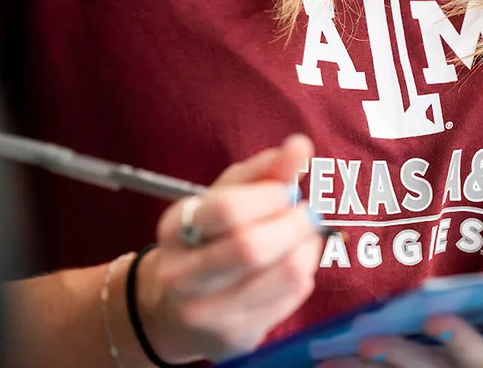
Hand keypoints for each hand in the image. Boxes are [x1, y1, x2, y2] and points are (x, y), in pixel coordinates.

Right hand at [136, 134, 320, 362]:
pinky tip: (295, 263)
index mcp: (175, 228)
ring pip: (284, 274)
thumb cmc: (209, 238)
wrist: (175, 309)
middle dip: (295, 224)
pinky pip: (293, 298)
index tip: (287, 191)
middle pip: (253, 248)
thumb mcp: (225, 198)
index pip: (229, 210)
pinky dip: (306, 272)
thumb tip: (300, 145)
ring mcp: (207, 312)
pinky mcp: (235, 336)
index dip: (271, 196)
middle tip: (307, 214)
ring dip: (308, 247)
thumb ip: (263, 170)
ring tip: (304, 236)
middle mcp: (182, 275)